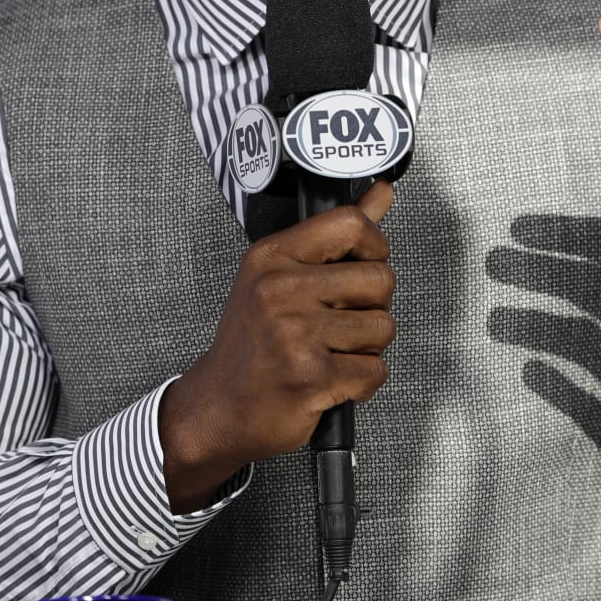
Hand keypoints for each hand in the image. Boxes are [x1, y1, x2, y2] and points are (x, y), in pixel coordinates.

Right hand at [158, 181, 395, 510]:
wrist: (216, 407)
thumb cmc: (250, 344)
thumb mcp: (280, 276)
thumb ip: (336, 234)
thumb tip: (380, 193)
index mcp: (273, 257)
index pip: (351, 224)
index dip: (374, 245)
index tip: (364, 264)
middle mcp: (280, 290)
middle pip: (380, 278)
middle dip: (373, 306)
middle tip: (342, 322)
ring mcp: (295, 334)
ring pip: (383, 327)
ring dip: (368, 347)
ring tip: (333, 351)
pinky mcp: (310, 377)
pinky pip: (375, 370)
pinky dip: (362, 381)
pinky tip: (333, 378)